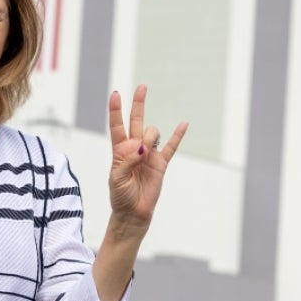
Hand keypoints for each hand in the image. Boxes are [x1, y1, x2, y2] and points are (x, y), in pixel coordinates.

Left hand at [107, 85, 186, 226]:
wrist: (133, 213)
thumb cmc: (120, 196)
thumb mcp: (116, 178)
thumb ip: (126, 160)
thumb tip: (142, 147)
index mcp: (119, 150)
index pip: (117, 126)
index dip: (116, 110)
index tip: (116, 93)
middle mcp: (134, 148)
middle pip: (136, 121)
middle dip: (138, 104)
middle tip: (142, 87)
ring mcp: (148, 154)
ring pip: (152, 133)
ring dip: (150, 137)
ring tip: (145, 153)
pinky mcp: (161, 163)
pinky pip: (171, 146)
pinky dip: (177, 135)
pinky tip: (184, 124)